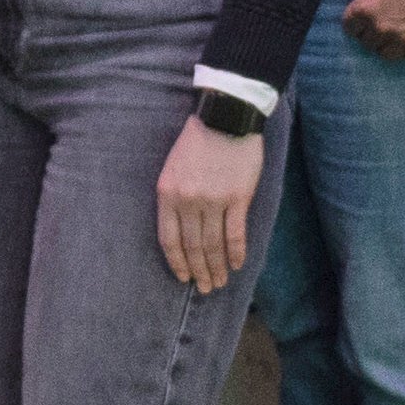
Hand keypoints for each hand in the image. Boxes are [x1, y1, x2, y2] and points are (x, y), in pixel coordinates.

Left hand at [157, 114, 267, 294]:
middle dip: (199, 271)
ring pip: (213, 245)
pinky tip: (237, 265)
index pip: (169, 239)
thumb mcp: (173, 168)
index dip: (177, 262)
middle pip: (193, 246)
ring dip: (217, 268)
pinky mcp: (237, 197)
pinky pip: (235, 233)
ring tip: (220, 282)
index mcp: (167, 194)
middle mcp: (188, 201)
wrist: (225, 116)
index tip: (184, 276)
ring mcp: (214, 200)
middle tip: (206, 287)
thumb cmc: (197, 141)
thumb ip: (175, 198)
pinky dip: (236, 253)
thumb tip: (182, 231)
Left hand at [340, 0, 404, 62]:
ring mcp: (403, 41)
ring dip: (387, 43)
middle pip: (367, 41)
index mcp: (364, 9)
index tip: (365, 13)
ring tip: (394, 31)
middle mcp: (381, 29)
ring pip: (386, 53)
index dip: (357, 19)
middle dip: (372, 30)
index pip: (349, 27)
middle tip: (383, 19)